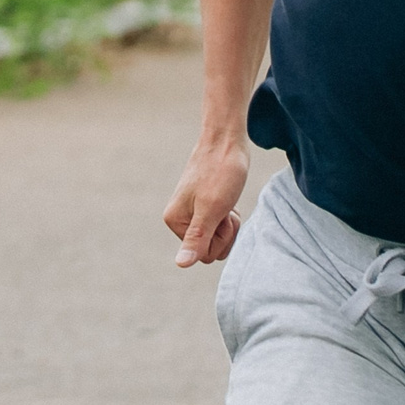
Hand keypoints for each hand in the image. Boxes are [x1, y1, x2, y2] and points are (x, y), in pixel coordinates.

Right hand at [164, 138, 249, 267]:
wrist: (227, 139)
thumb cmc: (222, 172)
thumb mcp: (212, 209)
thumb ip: (197, 238)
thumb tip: (181, 264)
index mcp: (175, 221)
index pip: (203, 255)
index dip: (219, 238)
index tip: (221, 213)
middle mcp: (179, 219)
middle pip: (210, 247)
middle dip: (225, 231)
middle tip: (226, 205)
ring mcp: (192, 211)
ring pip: (217, 236)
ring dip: (229, 222)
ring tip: (228, 200)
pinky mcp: (205, 204)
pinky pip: (220, 224)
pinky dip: (229, 214)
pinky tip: (229, 198)